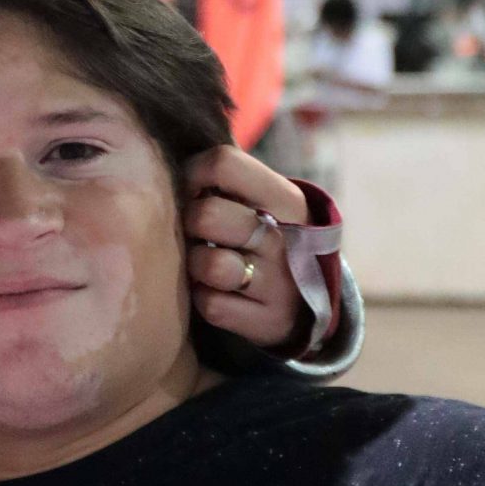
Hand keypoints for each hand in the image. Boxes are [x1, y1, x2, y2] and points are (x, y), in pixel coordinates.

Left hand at [182, 145, 310, 353]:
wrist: (309, 299)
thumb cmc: (266, 235)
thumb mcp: (264, 201)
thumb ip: (226, 179)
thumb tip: (175, 171)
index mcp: (287, 200)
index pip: (223, 163)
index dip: (194, 172)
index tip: (195, 189)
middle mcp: (286, 241)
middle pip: (206, 215)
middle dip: (190, 222)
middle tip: (200, 232)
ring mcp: (280, 285)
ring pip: (208, 265)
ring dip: (196, 265)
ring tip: (208, 263)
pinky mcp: (268, 322)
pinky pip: (211, 305)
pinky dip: (205, 299)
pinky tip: (220, 293)